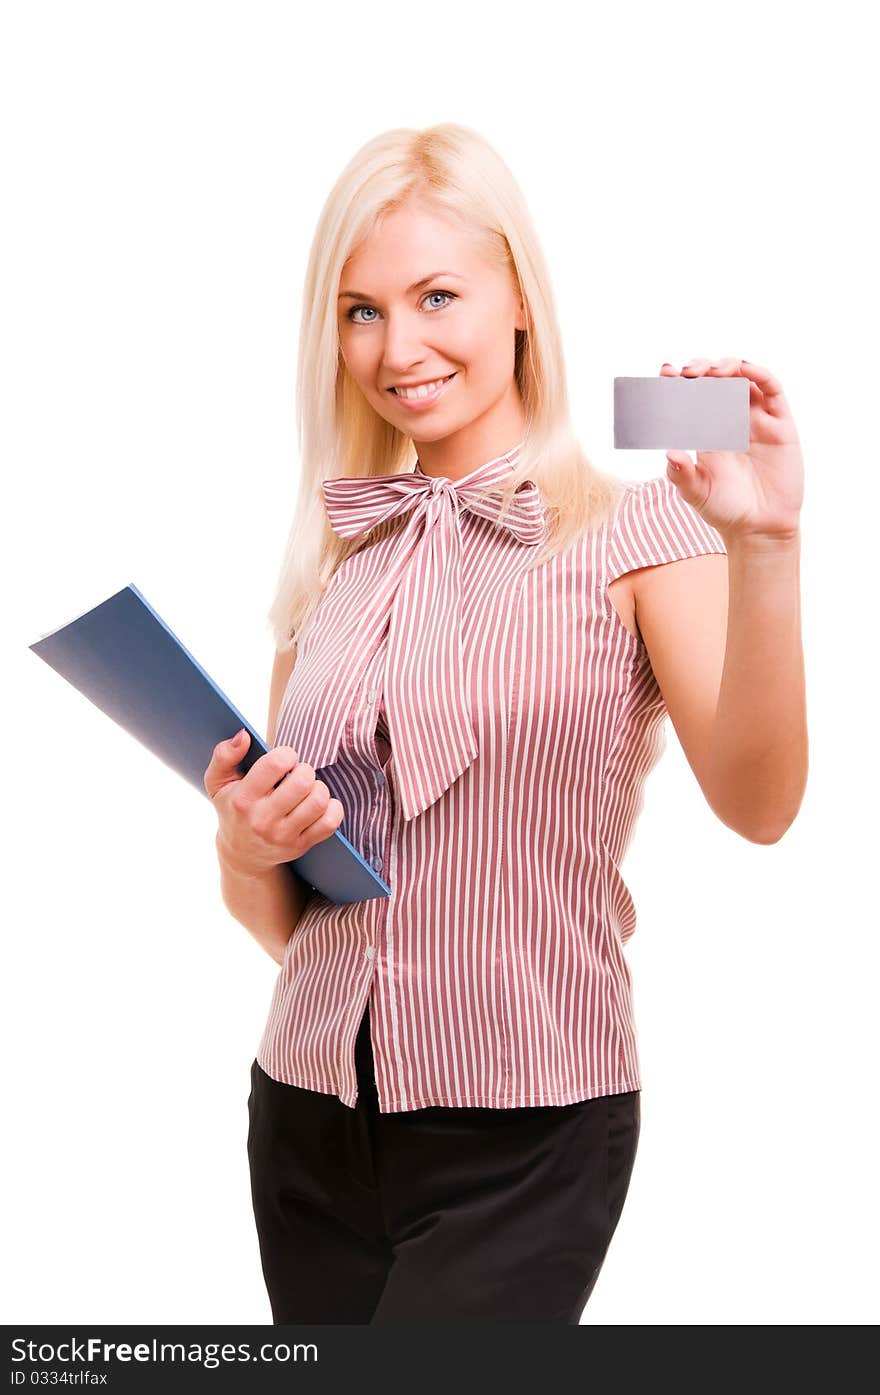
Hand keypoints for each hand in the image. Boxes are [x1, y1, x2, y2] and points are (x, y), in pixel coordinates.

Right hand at [203, 731, 344, 877]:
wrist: (241, 854)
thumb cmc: (232, 808)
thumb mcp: (218, 782)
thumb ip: (224, 755)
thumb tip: (244, 735)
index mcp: (243, 799)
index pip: (276, 764)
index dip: (287, 754)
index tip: (284, 759)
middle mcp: (263, 820)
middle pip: (303, 782)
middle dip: (305, 770)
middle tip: (297, 774)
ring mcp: (283, 836)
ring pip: (319, 801)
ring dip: (319, 788)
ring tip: (307, 789)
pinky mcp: (301, 845)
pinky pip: (330, 823)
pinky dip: (333, 808)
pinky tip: (320, 804)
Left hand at [660, 357, 803, 542]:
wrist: (759, 528)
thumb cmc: (725, 510)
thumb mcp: (696, 492)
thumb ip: (680, 475)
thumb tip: (669, 453)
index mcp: (707, 431)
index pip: (692, 396)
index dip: (679, 381)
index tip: (665, 372)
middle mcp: (731, 420)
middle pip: (717, 380)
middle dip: (700, 369)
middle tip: (686, 372)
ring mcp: (756, 419)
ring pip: (744, 378)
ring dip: (727, 366)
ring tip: (710, 370)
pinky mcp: (780, 424)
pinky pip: (772, 390)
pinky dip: (759, 374)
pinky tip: (743, 370)